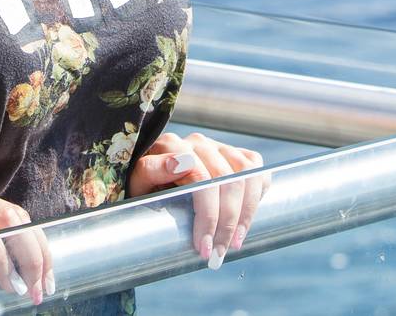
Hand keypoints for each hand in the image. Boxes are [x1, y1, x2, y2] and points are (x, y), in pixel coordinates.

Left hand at [127, 131, 269, 268]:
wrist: (153, 187)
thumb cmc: (143, 190)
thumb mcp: (137, 185)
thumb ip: (151, 171)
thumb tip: (179, 163)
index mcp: (172, 145)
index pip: (200, 176)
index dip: (207, 214)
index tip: (203, 247)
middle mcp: (198, 143)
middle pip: (226, 180)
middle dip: (226, 222)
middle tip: (218, 253)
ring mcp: (219, 147)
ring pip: (247, 175)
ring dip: (244, 214)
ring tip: (234, 243)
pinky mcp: (235, 155)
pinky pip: (258, 170)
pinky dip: (257, 195)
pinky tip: (245, 220)